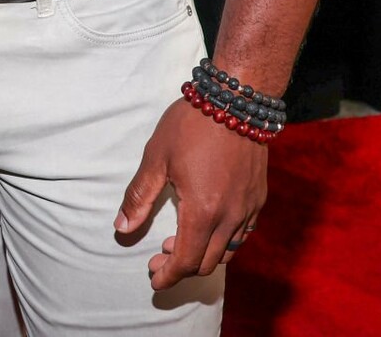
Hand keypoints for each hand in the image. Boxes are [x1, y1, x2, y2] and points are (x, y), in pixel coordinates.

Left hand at [115, 101, 267, 289]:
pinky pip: (242, 234)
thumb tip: (122, 228)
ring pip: (228, 252)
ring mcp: (248, 208)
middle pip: (207, 262)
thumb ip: (140, 197)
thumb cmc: (191, 125)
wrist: (236, 100)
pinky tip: (207, 226)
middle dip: (181, 267)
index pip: (186, 261)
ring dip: (203, 255)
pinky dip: (223, 241)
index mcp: (202, 212)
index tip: (154, 279)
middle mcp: (230, 217)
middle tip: (158, 259)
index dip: (168, 276)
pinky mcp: (258, 197)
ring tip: (178, 242)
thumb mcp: (156, 158)